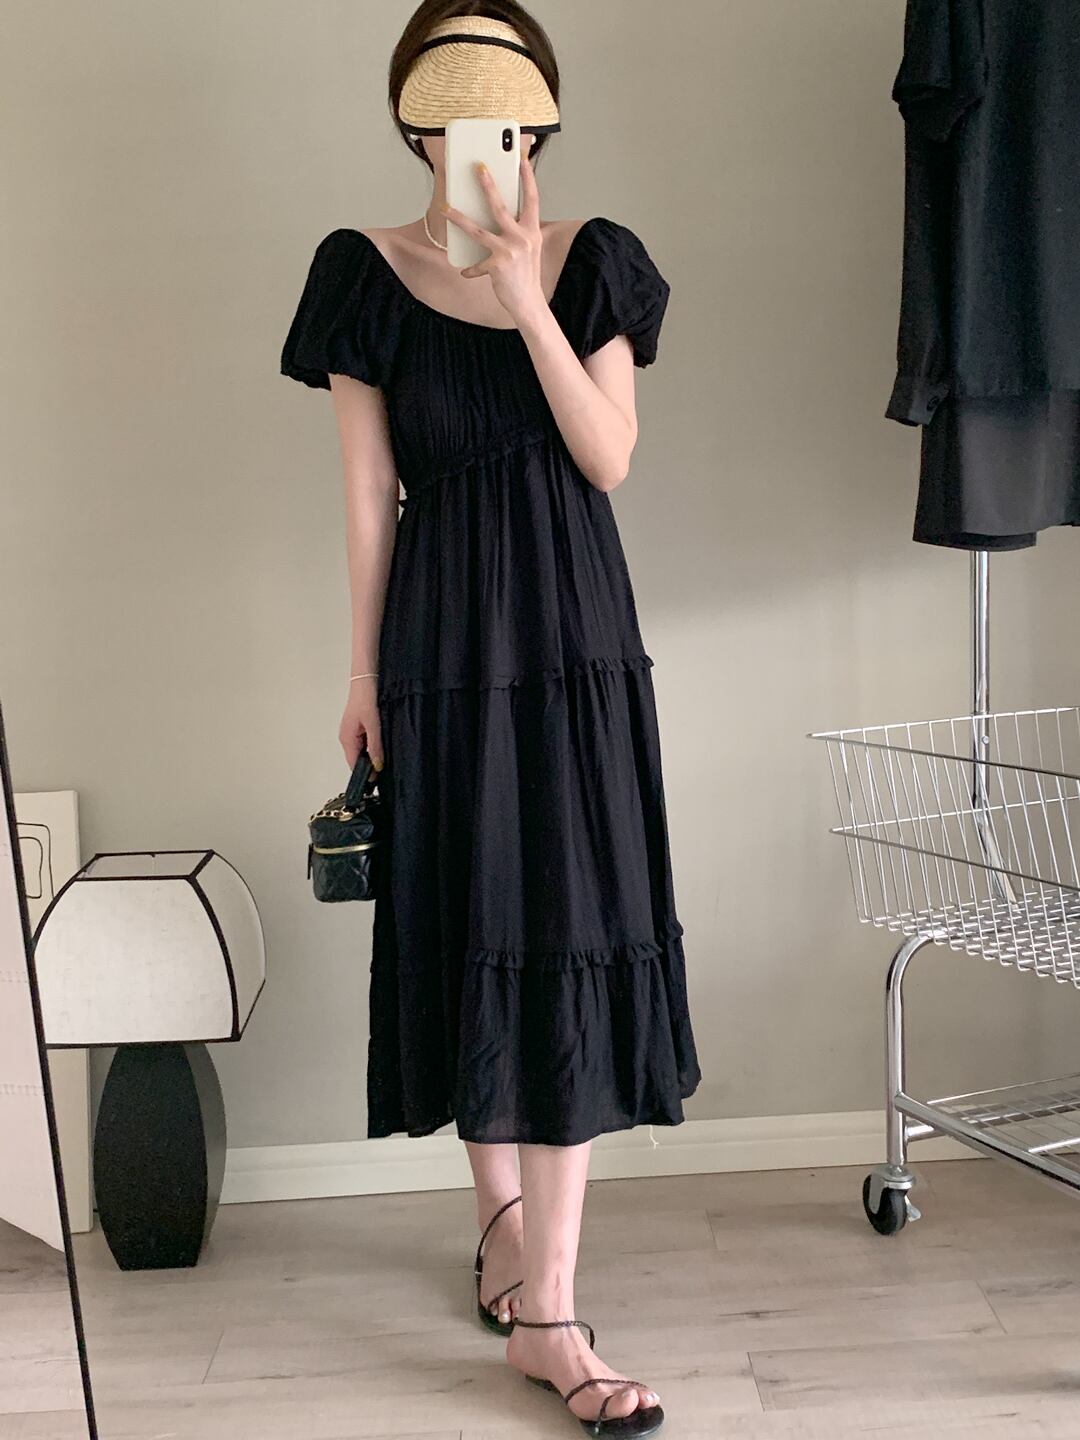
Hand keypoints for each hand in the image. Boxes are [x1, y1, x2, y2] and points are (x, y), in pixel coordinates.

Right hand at [340, 678, 382, 770]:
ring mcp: (351, 733)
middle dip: (370, 765)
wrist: (366, 679)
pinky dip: (373, 745)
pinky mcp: (357, 727)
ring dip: (373, 754)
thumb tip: (377, 766)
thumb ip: (375, 746)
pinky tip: (383, 742)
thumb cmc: (366, 698)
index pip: (353, 765)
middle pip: (357, 760)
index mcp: (347, 739)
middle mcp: (347, 738)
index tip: (379, 780)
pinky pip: (364, 743)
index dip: (365, 774)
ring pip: (362, 751)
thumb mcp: (374, 724)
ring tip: (386, 754)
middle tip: (387, 767)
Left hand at [441, 150, 545, 326]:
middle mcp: (523, 238)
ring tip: (445, 207)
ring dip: (459, 218)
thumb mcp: (528, 248)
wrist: (530, 303)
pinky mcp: (497, 266)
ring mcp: (510, 251)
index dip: (527, 178)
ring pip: (478, 230)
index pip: (532, 198)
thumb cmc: (526, 274)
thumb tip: (496, 213)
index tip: (520, 158)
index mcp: (532, 230)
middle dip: (488, 185)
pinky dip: (470, 269)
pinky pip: (477, 263)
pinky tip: (464, 271)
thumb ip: (517, 230)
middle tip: (477, 167)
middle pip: (500, 206)